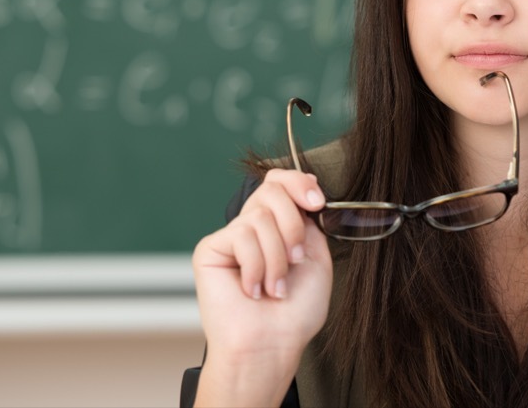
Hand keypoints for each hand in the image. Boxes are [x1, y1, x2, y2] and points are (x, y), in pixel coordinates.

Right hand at [192, 169, 333, 405]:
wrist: (271, 344)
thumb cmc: (294, 312)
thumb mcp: (317, 258)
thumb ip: (309, 221)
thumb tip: (304, 190)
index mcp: (277, 226)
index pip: (280, 182)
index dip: (299, 182)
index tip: (317, 202)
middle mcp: (252, 227)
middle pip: (271, 190)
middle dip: (292, 225)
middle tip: (296, 259)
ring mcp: (230, 237)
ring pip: (259, 217)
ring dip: (276, 258)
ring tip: (274, 287)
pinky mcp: (210, 249)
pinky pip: (241, 235)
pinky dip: (255, 266)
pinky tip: (252, 290)